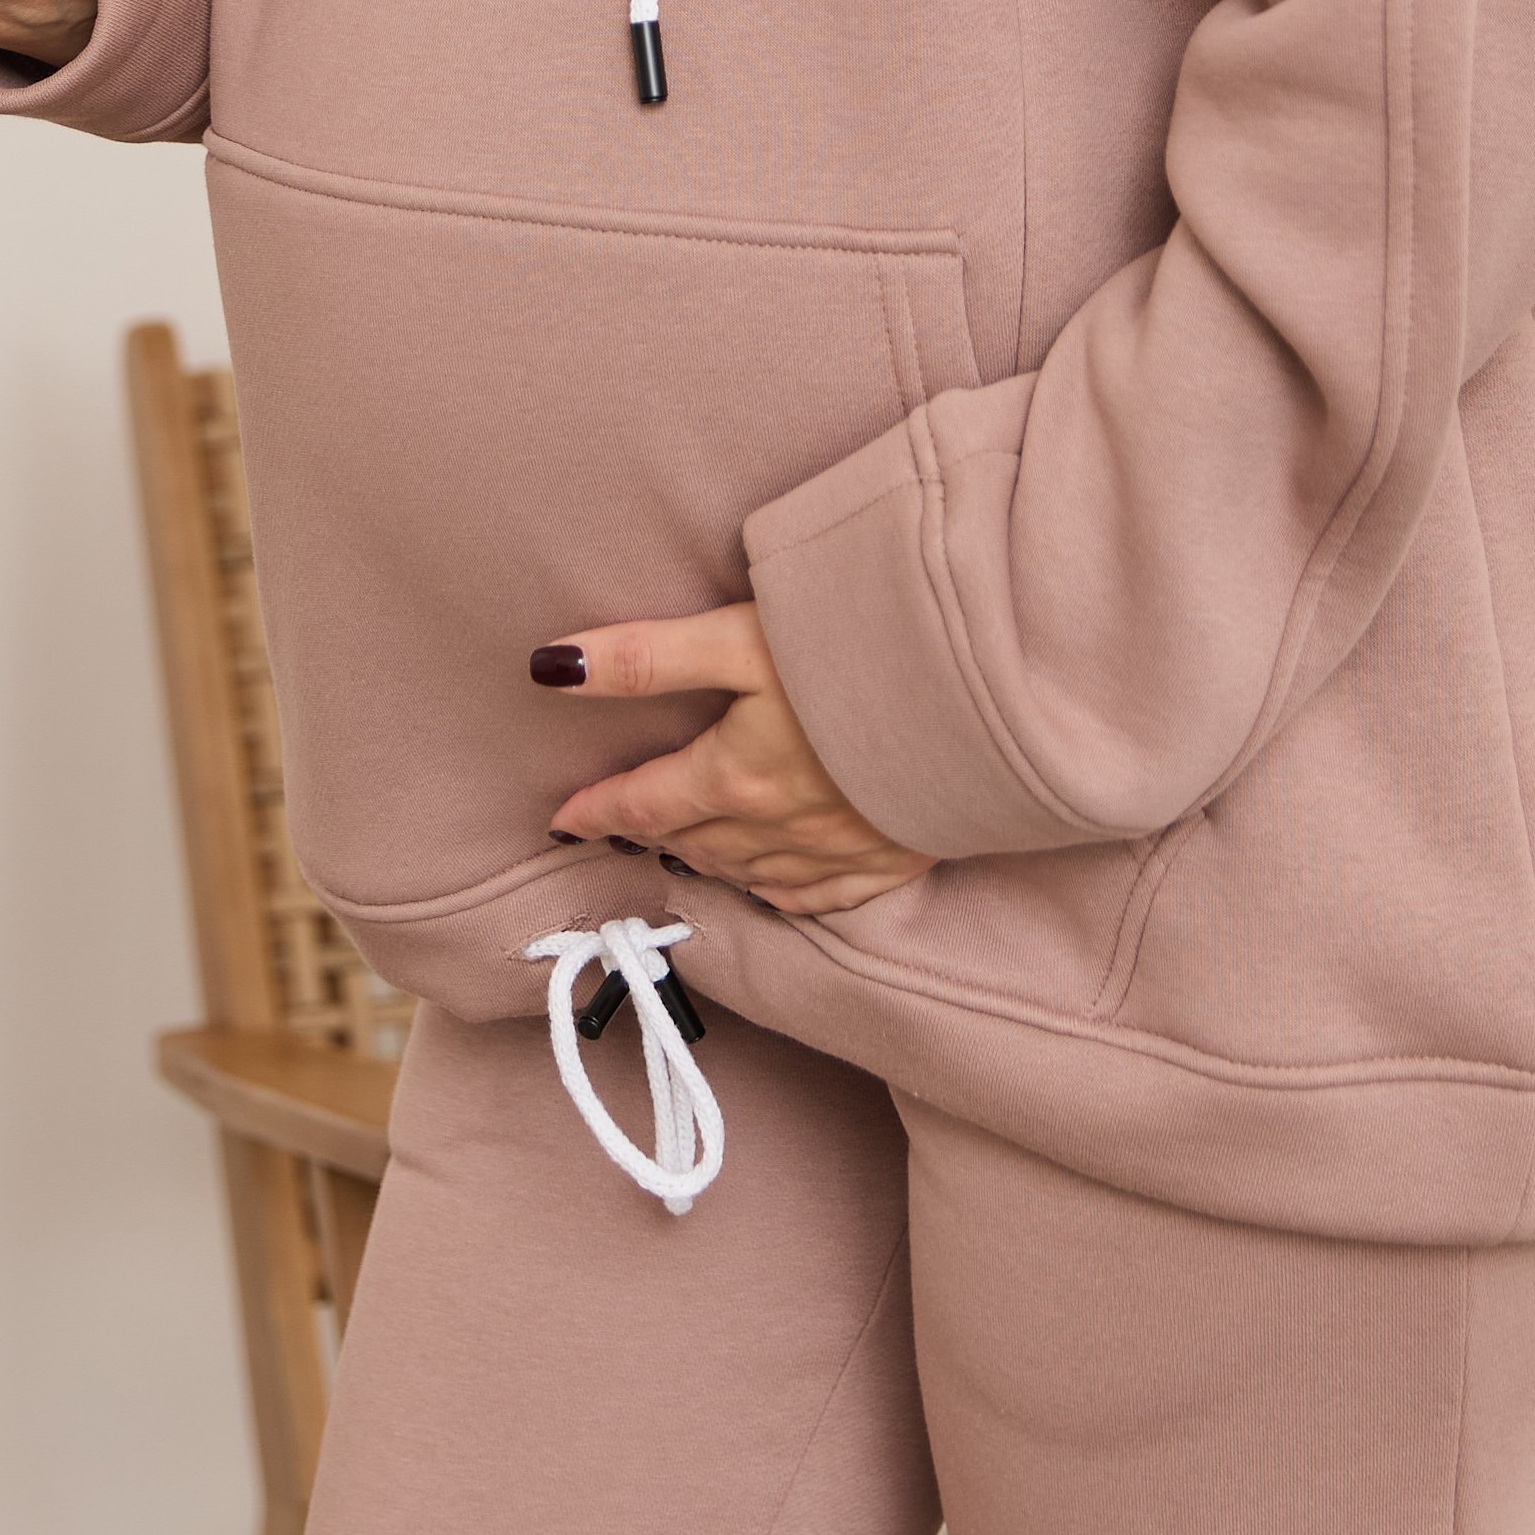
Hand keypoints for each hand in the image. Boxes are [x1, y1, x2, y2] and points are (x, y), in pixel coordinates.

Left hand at [533, 603, 931, 915]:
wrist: (985, 696)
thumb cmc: (858, 651)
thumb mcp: (740, 638)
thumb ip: (645, 656)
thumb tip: (549, 666)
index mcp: (735, 776)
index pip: (647, 800)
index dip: (600, 807)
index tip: (566, 815)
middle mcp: (779, 827)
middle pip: (696, 841)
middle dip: (653, 832)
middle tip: (624, 824)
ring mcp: (840, 851)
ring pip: (752, 873)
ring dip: (709, 862)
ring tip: (684, 850)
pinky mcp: (895, 858)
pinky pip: (823, 897)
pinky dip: (786, 894)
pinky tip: (774, 887)